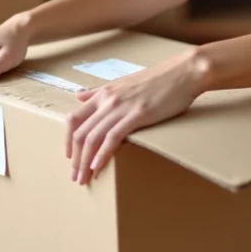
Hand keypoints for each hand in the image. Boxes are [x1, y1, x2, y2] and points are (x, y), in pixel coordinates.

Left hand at [65, 50, 209, 184]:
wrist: (183, 72)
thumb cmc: (158, 79)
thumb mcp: (123, 82)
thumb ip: (99, 92)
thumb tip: (78, 96)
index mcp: (104, 93)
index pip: (74, 118)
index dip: (68, 140)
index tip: (69, 157)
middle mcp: (108, 100)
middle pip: (81, 133)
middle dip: (75, 159)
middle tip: (75, 177)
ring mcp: (121, 107)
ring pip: (93, 138)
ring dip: (85, 162)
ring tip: (84, 178)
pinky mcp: (138, 115)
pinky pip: (113, 137)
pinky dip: (102, 154)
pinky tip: (97, 166)